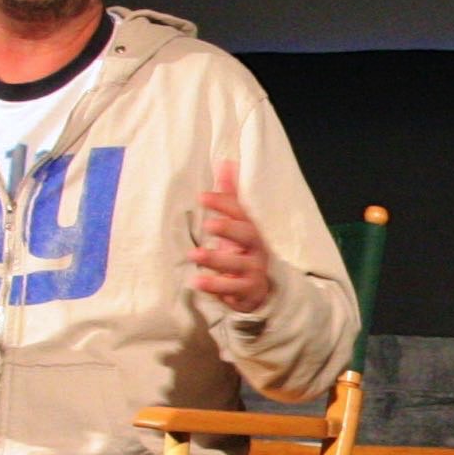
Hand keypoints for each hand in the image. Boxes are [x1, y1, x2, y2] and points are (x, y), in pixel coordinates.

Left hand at [188, 159, 273, 314]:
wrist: (259, 289)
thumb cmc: (243, 251)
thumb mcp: (237, 223)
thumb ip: (230, 197)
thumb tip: (225, 163)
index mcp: (252, 229)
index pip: (242, 212)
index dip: (224, 203)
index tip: (202, 197)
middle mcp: (257, 248)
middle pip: (248, 235)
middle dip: (229, 229)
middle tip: (208, 224)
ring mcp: (254, 271)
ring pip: (238, 264)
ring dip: (216, 259)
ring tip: (193, 254)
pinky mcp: (248, 291)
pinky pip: (233, 289)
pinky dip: (215, 286)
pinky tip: (197, 282)